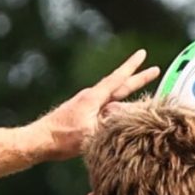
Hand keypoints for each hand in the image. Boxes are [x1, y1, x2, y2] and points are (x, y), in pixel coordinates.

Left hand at [35, 47, 160, 159]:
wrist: (39, 141)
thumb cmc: (62, 138)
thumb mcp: (90, 132)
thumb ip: (110, 123)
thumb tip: (127, 115)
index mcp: (94, 98)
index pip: (118, 79)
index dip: (132, 67)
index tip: (143, 53)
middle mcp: (91, 99)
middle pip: (120, 86)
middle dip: (138, 78)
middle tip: (154, 69)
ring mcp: (87, 107)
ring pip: (114, 101)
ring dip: (129, 99)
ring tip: (143, 102)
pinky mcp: (83, 117)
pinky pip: (106, 111)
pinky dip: (118, 111)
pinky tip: (121, 121)